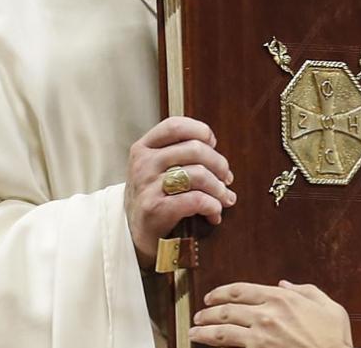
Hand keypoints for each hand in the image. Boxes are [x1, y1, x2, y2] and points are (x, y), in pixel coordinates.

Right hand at [124, 117, 235, 262]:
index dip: (200, 130)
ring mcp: (147, 186)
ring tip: (225, 198)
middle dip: (219, 164)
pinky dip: (212, 206)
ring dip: (219, 188)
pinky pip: (196, 200)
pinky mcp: (155, 210)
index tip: (213, 143)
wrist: (133, 235)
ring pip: (198, 174)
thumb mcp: (155, 169)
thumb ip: (179, 155)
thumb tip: (217, 155)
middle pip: (194, 149)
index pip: (175, 125)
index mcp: (143, 148)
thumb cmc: (153, 198)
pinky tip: (214, 214)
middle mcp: (143, 163)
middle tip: (227, 178)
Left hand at [191, 281, 353, 347]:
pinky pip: (231, 347)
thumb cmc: (334, 338)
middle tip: (199, 314)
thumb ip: (306, 291)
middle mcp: (266, 314)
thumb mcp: (329, 306)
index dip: (221, 292)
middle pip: (226, 309)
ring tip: (194, 331)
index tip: (212, 297)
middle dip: (208, 311)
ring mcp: (260, 336)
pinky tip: (209, 345)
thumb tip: (287, 284)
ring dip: (204, 330)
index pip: (240, 290)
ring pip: (222, 330)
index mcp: (281, 298)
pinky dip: (217, 345)